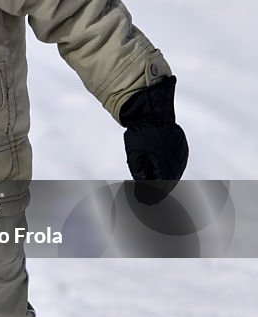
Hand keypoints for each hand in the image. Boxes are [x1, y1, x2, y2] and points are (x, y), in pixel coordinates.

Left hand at [119, 76, 188, 203]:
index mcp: (165, 166)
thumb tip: (142, 191)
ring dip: (166, 183)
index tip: (144, 204)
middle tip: (148, 202)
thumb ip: (140, 175)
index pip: (160, 189)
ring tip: (155, 193)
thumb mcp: (135, 156)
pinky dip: (169, 172)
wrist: (152, 112)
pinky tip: (162, 177)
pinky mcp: (182, 149)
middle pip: (169, 184)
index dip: (152, 198)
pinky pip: (176, 165)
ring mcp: (181, 155)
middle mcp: (177, 162)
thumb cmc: (141, 134)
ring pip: (174, 175)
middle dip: (159, 193)